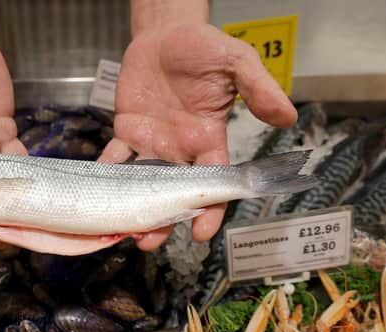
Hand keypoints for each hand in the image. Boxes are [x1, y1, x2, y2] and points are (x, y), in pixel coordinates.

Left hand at [99, 23, 296, 249]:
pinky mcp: (127, 131)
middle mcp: (180, 149)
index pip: (212, 184)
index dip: (209, 211)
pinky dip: (105, 172)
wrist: (164, 34)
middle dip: (163, 220)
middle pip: (172, 194)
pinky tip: (96, 189)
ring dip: (132, 206)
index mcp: (208, 140)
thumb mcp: (236, 62)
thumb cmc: (203, 48)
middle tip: (149, 241)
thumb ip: (259, 89)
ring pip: (142, 184)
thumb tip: (289, 117)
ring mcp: (152, 143)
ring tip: (124, 229)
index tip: (201, 235)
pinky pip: (115, 157)